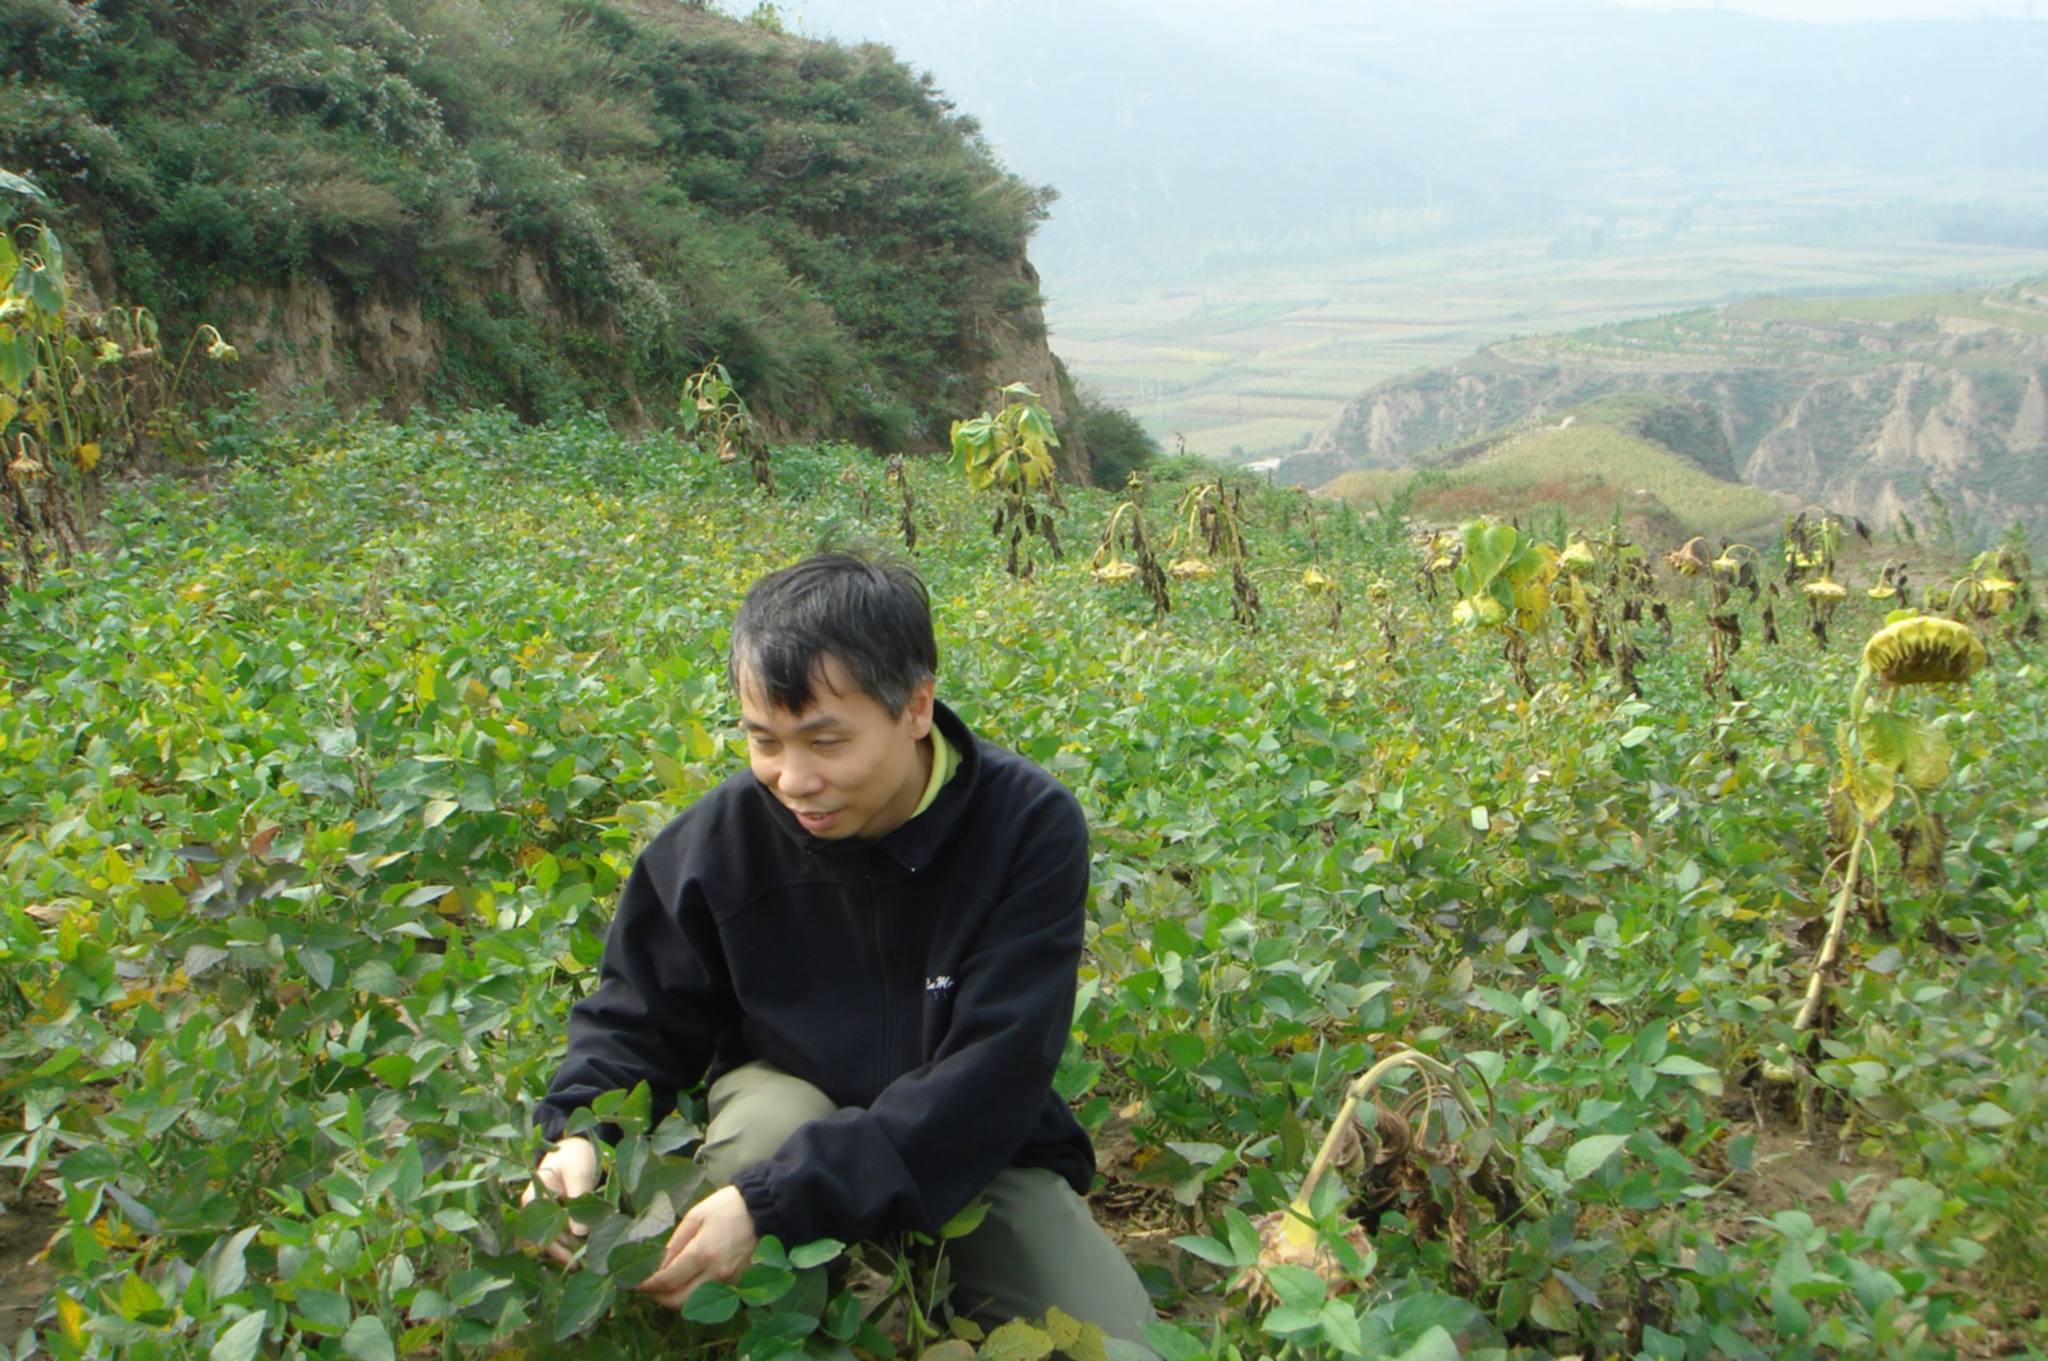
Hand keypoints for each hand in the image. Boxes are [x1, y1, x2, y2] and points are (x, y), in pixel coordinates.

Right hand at [519, 1136, 597, 1265]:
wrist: (578, 1144)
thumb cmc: (576, 1156)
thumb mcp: (579, 1174)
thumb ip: (579, 1199)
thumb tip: (579, 1234)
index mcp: (534, 1200)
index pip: (538, 1233)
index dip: (554, 1248)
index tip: (573, 1259)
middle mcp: (534, 1210)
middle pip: (544, 1240)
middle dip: (562, 1253)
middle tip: (583, 1264)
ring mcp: (544, 1212)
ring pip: (552, 1238)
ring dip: (567, 1250)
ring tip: (586, 1261)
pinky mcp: (555, 1213)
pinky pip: (559, 1232)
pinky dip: (570, 1241)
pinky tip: (584, 1249)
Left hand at [635, 1185, 758, 1308]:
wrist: (765, 1209)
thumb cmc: (727, 1207)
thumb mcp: (696, 1216)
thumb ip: (675, 1242)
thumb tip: (659, 1264)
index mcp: (703, 1253)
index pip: (668, 1280)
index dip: (649, 1285)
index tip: (636, 1283)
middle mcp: (716, 1274)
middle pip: (679, 1301)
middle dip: (659, 1298)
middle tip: (650, 1288)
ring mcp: (729, 1282)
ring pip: (694, 1303)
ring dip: (676, 1299)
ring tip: (667, 1286)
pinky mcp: (738, 1283)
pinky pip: (710, 1296)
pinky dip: (695, 1294)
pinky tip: (689, 1282)